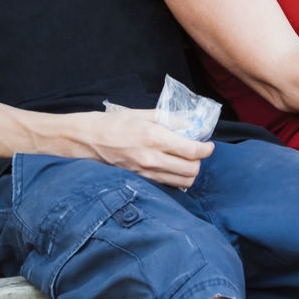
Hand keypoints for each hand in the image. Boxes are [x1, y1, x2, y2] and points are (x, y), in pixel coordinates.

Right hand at [83, 108, 212, 187]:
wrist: (90, 140)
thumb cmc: (115, 123)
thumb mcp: (143, 114)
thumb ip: (170, 118)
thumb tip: (192, 122)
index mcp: (155, 137)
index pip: (192, 150)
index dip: (206, 149)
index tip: (208, 145)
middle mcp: (153, 159)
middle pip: (191, 170)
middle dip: (200, 161)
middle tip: (197, 151)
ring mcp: (147, 173)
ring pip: (183, 182)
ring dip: (190, 172)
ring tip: (186, 160)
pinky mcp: (142, 181)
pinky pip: (168, 185)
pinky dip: (177, 178)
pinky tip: (173, 167)